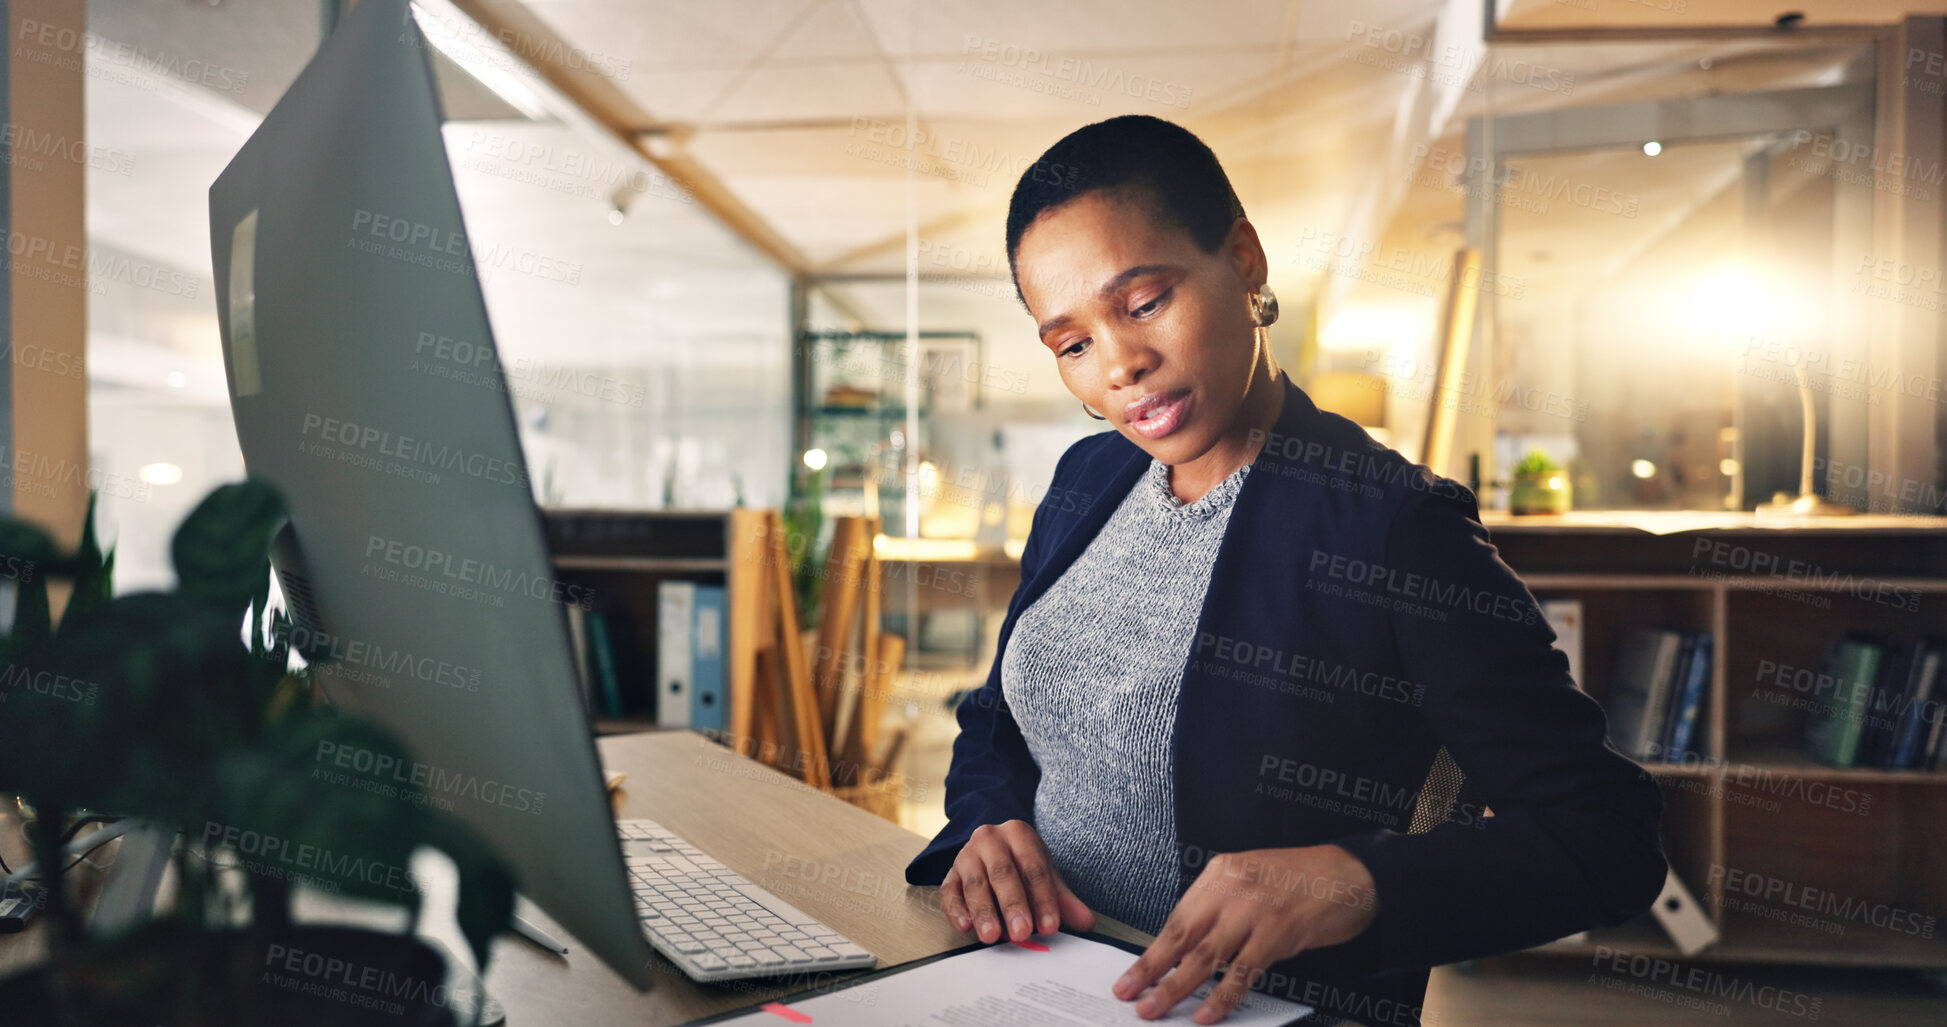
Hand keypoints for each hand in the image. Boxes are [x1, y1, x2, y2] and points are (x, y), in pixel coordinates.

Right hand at [939, 819, 1095, 944]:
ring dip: (984, 911)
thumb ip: (1064, 900)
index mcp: (1019, 834)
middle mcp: (990, 839)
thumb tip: (1086, 923)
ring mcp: (967, 855)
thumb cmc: (1021, 864)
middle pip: (1003, 872)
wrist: (991, 849)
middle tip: (1022, 932)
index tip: (1050, 926)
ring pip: (975, 883)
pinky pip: (949, 891)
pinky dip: (956, 910)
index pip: (1034, 867)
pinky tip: (965, 926)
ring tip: (992, 935)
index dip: (1043, 898)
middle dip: (1013, 904)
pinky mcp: (950, 874)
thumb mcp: (1045, 875)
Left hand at [1113, 844, 1377, 1023]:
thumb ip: (1220, 907)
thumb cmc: (1301, 879)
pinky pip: (1242, 971)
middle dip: (1151, 969)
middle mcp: (1231, 887)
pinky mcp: (1277, 933)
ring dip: (1176, 987)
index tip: (1132, 974)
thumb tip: (1188, 949)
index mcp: (1219, 872)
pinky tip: (1207, 1013)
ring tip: (1155, 1008)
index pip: (1177, 918)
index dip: (1152, 950)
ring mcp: (1254, 910)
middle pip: (1181, 936)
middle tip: (1129, 994)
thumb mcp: (1250, 879)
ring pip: (1205, 956)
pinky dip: (1222, 996)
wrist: (1350, 873)